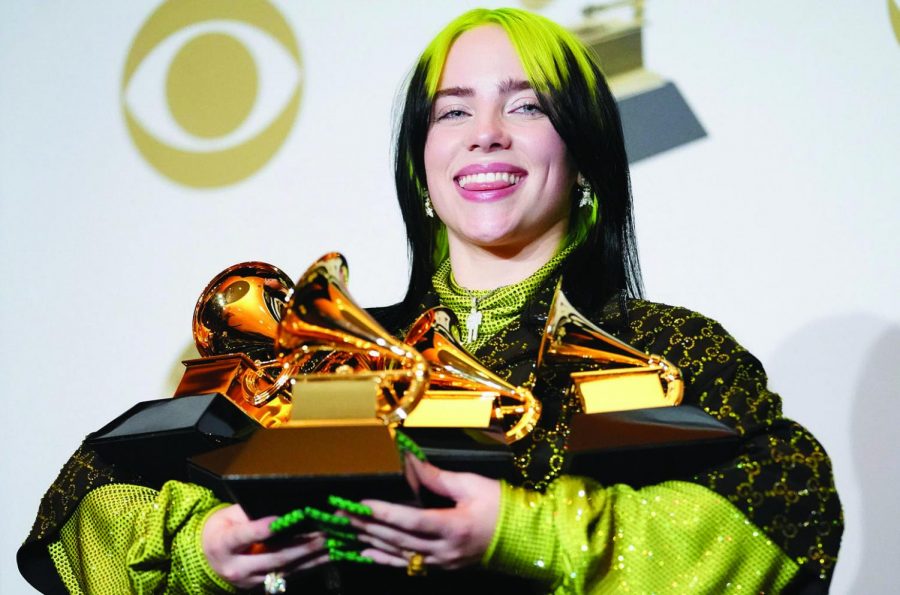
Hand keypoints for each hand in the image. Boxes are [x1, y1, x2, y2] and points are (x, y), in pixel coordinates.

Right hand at [201, 504, 327, 588]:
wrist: (206, 560)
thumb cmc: (221, 530)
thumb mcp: (228, 517)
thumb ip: (251, 514)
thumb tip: (282, 510)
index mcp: (223, 545)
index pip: (244, 536)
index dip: (263, 528)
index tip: (282, 519)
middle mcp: (237, 568)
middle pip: (273, 557)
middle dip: (302, 546)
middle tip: (325, 535)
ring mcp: (250, 581)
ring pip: (286, 570)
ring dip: (312, 558)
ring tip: (333, 545)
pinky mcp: (261, 587)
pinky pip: (288, 577)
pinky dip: (308, 566)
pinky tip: (325, 557)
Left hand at [351, 455, 499, 569]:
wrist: (524, 537)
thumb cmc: (500, 505)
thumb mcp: (471, 484)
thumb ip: (437, 477)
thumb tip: (410, 461)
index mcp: (453, 526)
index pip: (410, 520)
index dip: (383, 512)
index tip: (359, 504)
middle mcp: (444, 549)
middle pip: (398, 539)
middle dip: (367, 526)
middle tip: (341, 515)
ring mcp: (442, 562)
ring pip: (399, 553)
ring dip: (370, 542)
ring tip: (347, 532)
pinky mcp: (442, 567)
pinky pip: (408, 564)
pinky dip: (385, 559)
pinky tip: (366, 553)